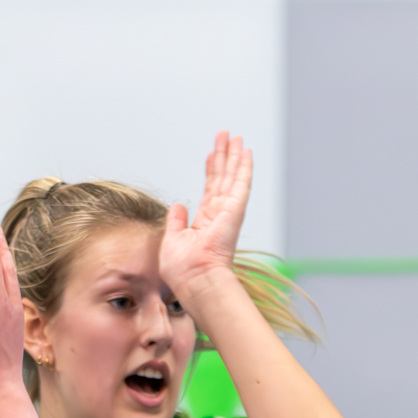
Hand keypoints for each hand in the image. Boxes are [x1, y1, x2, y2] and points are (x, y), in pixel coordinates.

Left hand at [160, 131, 251, 301]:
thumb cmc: (183, 270)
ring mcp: (228, 212)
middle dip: (224, 156)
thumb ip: (175, 221)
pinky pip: (241, 184)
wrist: (195, 280)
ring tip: (235, 137)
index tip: (211, 155)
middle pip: (222, 179)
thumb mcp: (171, 240)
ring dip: (233, 155)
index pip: (209, 190)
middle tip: (226, 137)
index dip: (210, 171)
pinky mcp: (234, 211)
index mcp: (204, 222)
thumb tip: (177, 205)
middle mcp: (218, 215)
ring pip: (232, 176)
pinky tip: (245, 152)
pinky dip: (243, 167)